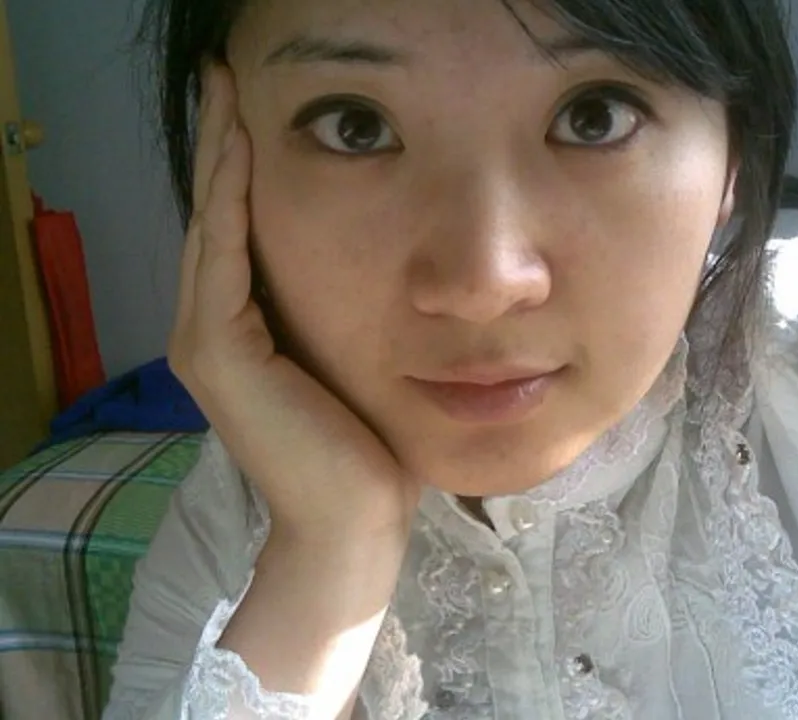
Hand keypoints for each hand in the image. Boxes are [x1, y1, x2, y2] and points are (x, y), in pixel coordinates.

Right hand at [168, 64, 420, 548]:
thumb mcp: (353, 357)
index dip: (238, 166)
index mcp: (242, 329)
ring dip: (218, 155)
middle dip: (220, 144)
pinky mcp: (219, 351)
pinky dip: (230, 199)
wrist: (353, 517)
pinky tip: (242, 145)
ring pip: (211, 225)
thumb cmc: (367, 445)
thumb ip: (342, 309)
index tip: (251, 106)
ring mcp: (207, 339)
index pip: (237, 229)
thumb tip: (383, 262)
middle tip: (223, 77)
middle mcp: (211, 327)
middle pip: (215, 215)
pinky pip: (224, 255)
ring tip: (224, 91)